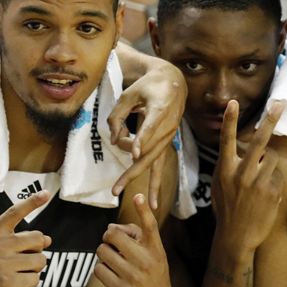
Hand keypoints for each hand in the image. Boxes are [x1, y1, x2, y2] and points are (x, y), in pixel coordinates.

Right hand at [0, 191, 52, 286]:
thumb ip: (17, 239)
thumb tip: (48, 239)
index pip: (15, 212)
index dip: (32, 202)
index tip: (46, 194)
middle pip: (38, 238)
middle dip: (37, 250)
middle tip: (25, 258)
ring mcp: (2, 264)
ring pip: (40, 260)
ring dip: (35, 268)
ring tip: (19, 271)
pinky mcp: (7, 282)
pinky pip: (35, 279)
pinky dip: (30, 282)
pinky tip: (17, 283)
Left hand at [93, 194, 172, 286]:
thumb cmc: (153, 278)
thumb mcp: (155, 257)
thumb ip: (138, 240)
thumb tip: (111, 229)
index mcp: (156, 250)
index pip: (150, 226)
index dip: (143, 210)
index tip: (138, 195)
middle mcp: (146, 261)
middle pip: (113, 235)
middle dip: (107, 236)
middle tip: (111, 242)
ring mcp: (133, 276)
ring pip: (102, 252)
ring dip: (103, 254)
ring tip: (112, 261)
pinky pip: (98, 270)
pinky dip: (100, 270)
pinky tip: (110, 275)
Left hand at [109, 57, 186, 204]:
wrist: (173, 83)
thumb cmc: (148, 87)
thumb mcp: (129, 94)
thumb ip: (117, 115)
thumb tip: (113, 140)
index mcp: (159, 109)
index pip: (149, 128)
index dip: (141, 140)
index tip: (134, 153)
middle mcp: (167, 127)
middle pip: (149, 152)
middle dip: (132, 171)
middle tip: (116, 188)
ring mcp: (168, 137)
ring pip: (151, 161)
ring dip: (132, 173)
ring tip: (116, 190)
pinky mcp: (165, 143)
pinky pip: (159, 166)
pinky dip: (155, 184)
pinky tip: (154, 202)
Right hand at [213, 100, 282, 252]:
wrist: (235, 238)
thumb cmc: (226, 210)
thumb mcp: (220, 186)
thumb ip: (230, 167)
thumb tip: (244, 152)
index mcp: (225, 170)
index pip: (226, 140)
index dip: (229, 121)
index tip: (233, 103)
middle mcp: (241, 174)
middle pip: (259, 141)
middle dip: (270, 121)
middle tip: (279, 104)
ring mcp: (258, 183)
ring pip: (272, 159)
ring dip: (270, 163)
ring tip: (262, 178)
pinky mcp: (272, 193)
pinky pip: (278, 177)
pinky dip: (274, 182)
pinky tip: (266, 196)